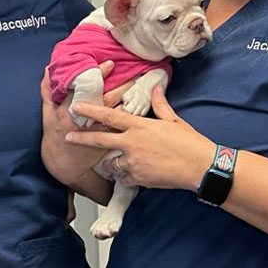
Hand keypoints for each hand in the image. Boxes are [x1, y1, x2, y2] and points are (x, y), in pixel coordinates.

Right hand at [40, 61, 133, 185]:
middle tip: (136, 72)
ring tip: (144, 86)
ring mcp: (98, 131)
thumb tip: (49, 69)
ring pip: (118, 112)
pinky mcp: (108, 141)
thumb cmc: (55, 135)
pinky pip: (122, 127)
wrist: (63, 165)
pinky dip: (131, 116)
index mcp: (69, 110)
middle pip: (107, 99)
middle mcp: (85, 120)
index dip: (98, 75)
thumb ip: (48, 91)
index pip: (86, 88)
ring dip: (130, 99)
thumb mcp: (47, 113)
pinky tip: (142, 106)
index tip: (110, 64)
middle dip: (122, 85)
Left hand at [65, 86, 214, 190]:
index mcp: (140, 126)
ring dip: (112, 163)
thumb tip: (156, 89)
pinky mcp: (138, 178)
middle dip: (82, 138)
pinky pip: (124, 178)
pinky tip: (136, 173)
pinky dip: (126, 176)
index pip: (110, 115)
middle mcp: (132, 143)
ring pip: (111, 163)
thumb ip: (160, 104)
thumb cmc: (189, 143)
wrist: (199, 167)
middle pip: (100, 140)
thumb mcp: (174, 120)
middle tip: (68, 137)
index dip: (91, 110)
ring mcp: (133, 162)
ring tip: (122, 162)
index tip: (77, 106)